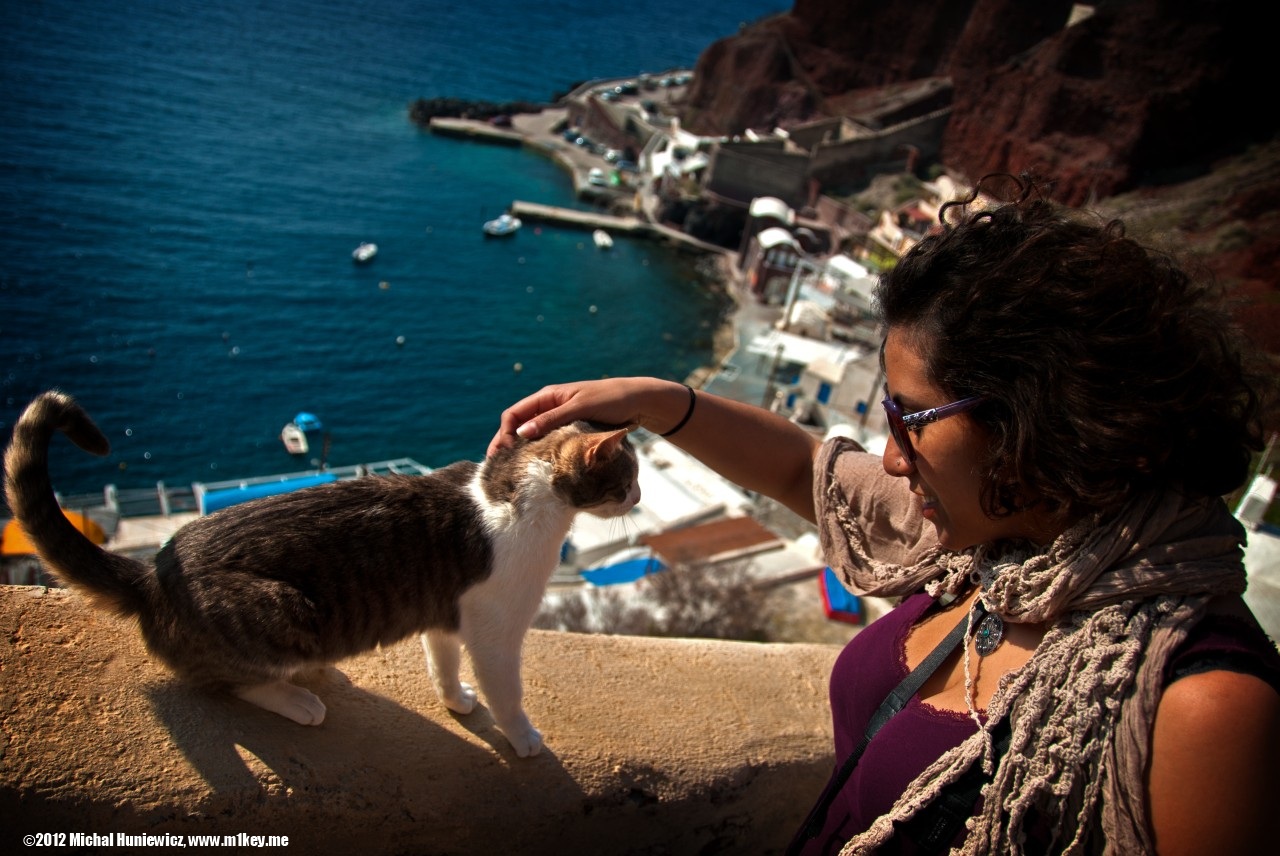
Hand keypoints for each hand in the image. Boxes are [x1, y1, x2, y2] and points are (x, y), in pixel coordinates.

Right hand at [487, 378, 679, 456]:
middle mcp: (549, 406)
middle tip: (497, 467)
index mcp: (548, 396)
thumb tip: (521, 433)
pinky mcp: (570, 429)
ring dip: (520, 450)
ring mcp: (559, 418)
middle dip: (505, 444)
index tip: (502, 454)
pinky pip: (547, 440)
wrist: (639, 401)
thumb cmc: (611, 401)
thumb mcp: (580, 409)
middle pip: (518, 426)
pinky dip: (537, 452)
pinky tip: (535, 467)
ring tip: (511, 470)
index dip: (504, 433)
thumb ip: (551, 419)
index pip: (514, 414)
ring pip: (531, 435)